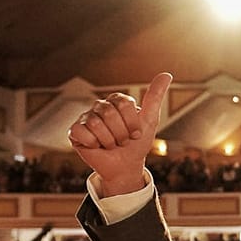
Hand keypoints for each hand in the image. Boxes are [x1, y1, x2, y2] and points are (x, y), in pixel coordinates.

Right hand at [68, 72, 171, 195]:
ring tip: (112, 144)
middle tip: (123, 141)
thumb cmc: (137, 143)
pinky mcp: (75, 132)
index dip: (132, 123)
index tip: (136, 133)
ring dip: (109, 140)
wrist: (125, 166)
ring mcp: (85, 118)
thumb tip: (166, 75)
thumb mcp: (149, 120)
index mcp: (116, 101)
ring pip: (95, 123)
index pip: (124, 103)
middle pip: (109, 113)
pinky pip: (81, 133)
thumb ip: (155, 97)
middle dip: (121, 133)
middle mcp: (99, 106)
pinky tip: (96, 146)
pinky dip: (93, 144)